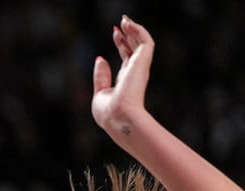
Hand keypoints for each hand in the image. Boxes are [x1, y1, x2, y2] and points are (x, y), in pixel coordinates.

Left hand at [92, 16, 154, 136]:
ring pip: (141, 42)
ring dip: (134, 29)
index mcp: (126, 80)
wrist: (118, 118)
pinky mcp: (142, 62)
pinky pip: (145, 40)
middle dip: (128, 34)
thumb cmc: (109, 113)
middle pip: (134, 48)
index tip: (115, 33)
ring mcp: (140, 67)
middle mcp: (135, 72)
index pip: (126, 57)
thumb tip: (100, 58)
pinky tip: (128, 23)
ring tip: (125, 19)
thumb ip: (101, 76)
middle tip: (121, 22)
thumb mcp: (100, 93)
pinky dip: (138, 30)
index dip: (121, 43)